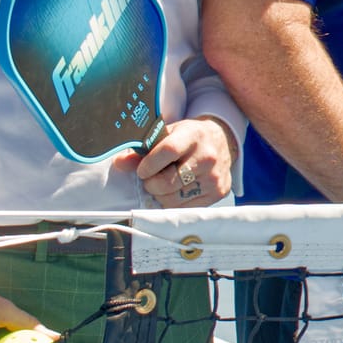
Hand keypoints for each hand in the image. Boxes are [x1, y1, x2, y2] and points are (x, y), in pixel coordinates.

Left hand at [117, 115, 235, 206]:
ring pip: (173, 200)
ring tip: (166, 183)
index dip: (148, 165)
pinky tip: (178, 190)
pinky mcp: (218, 193)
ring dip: (161, 195)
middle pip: (167, 182)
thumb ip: (143, 149)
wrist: (222, 141)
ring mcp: (214, 177)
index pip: (166, 152)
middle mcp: (207, 157)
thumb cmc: (189, 138)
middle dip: (151, 183)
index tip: (142, 170)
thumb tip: (119, 163)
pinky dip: (175, 202)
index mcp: (193, 136)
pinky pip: (184, 208)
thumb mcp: (168, 134)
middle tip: (152, 177)